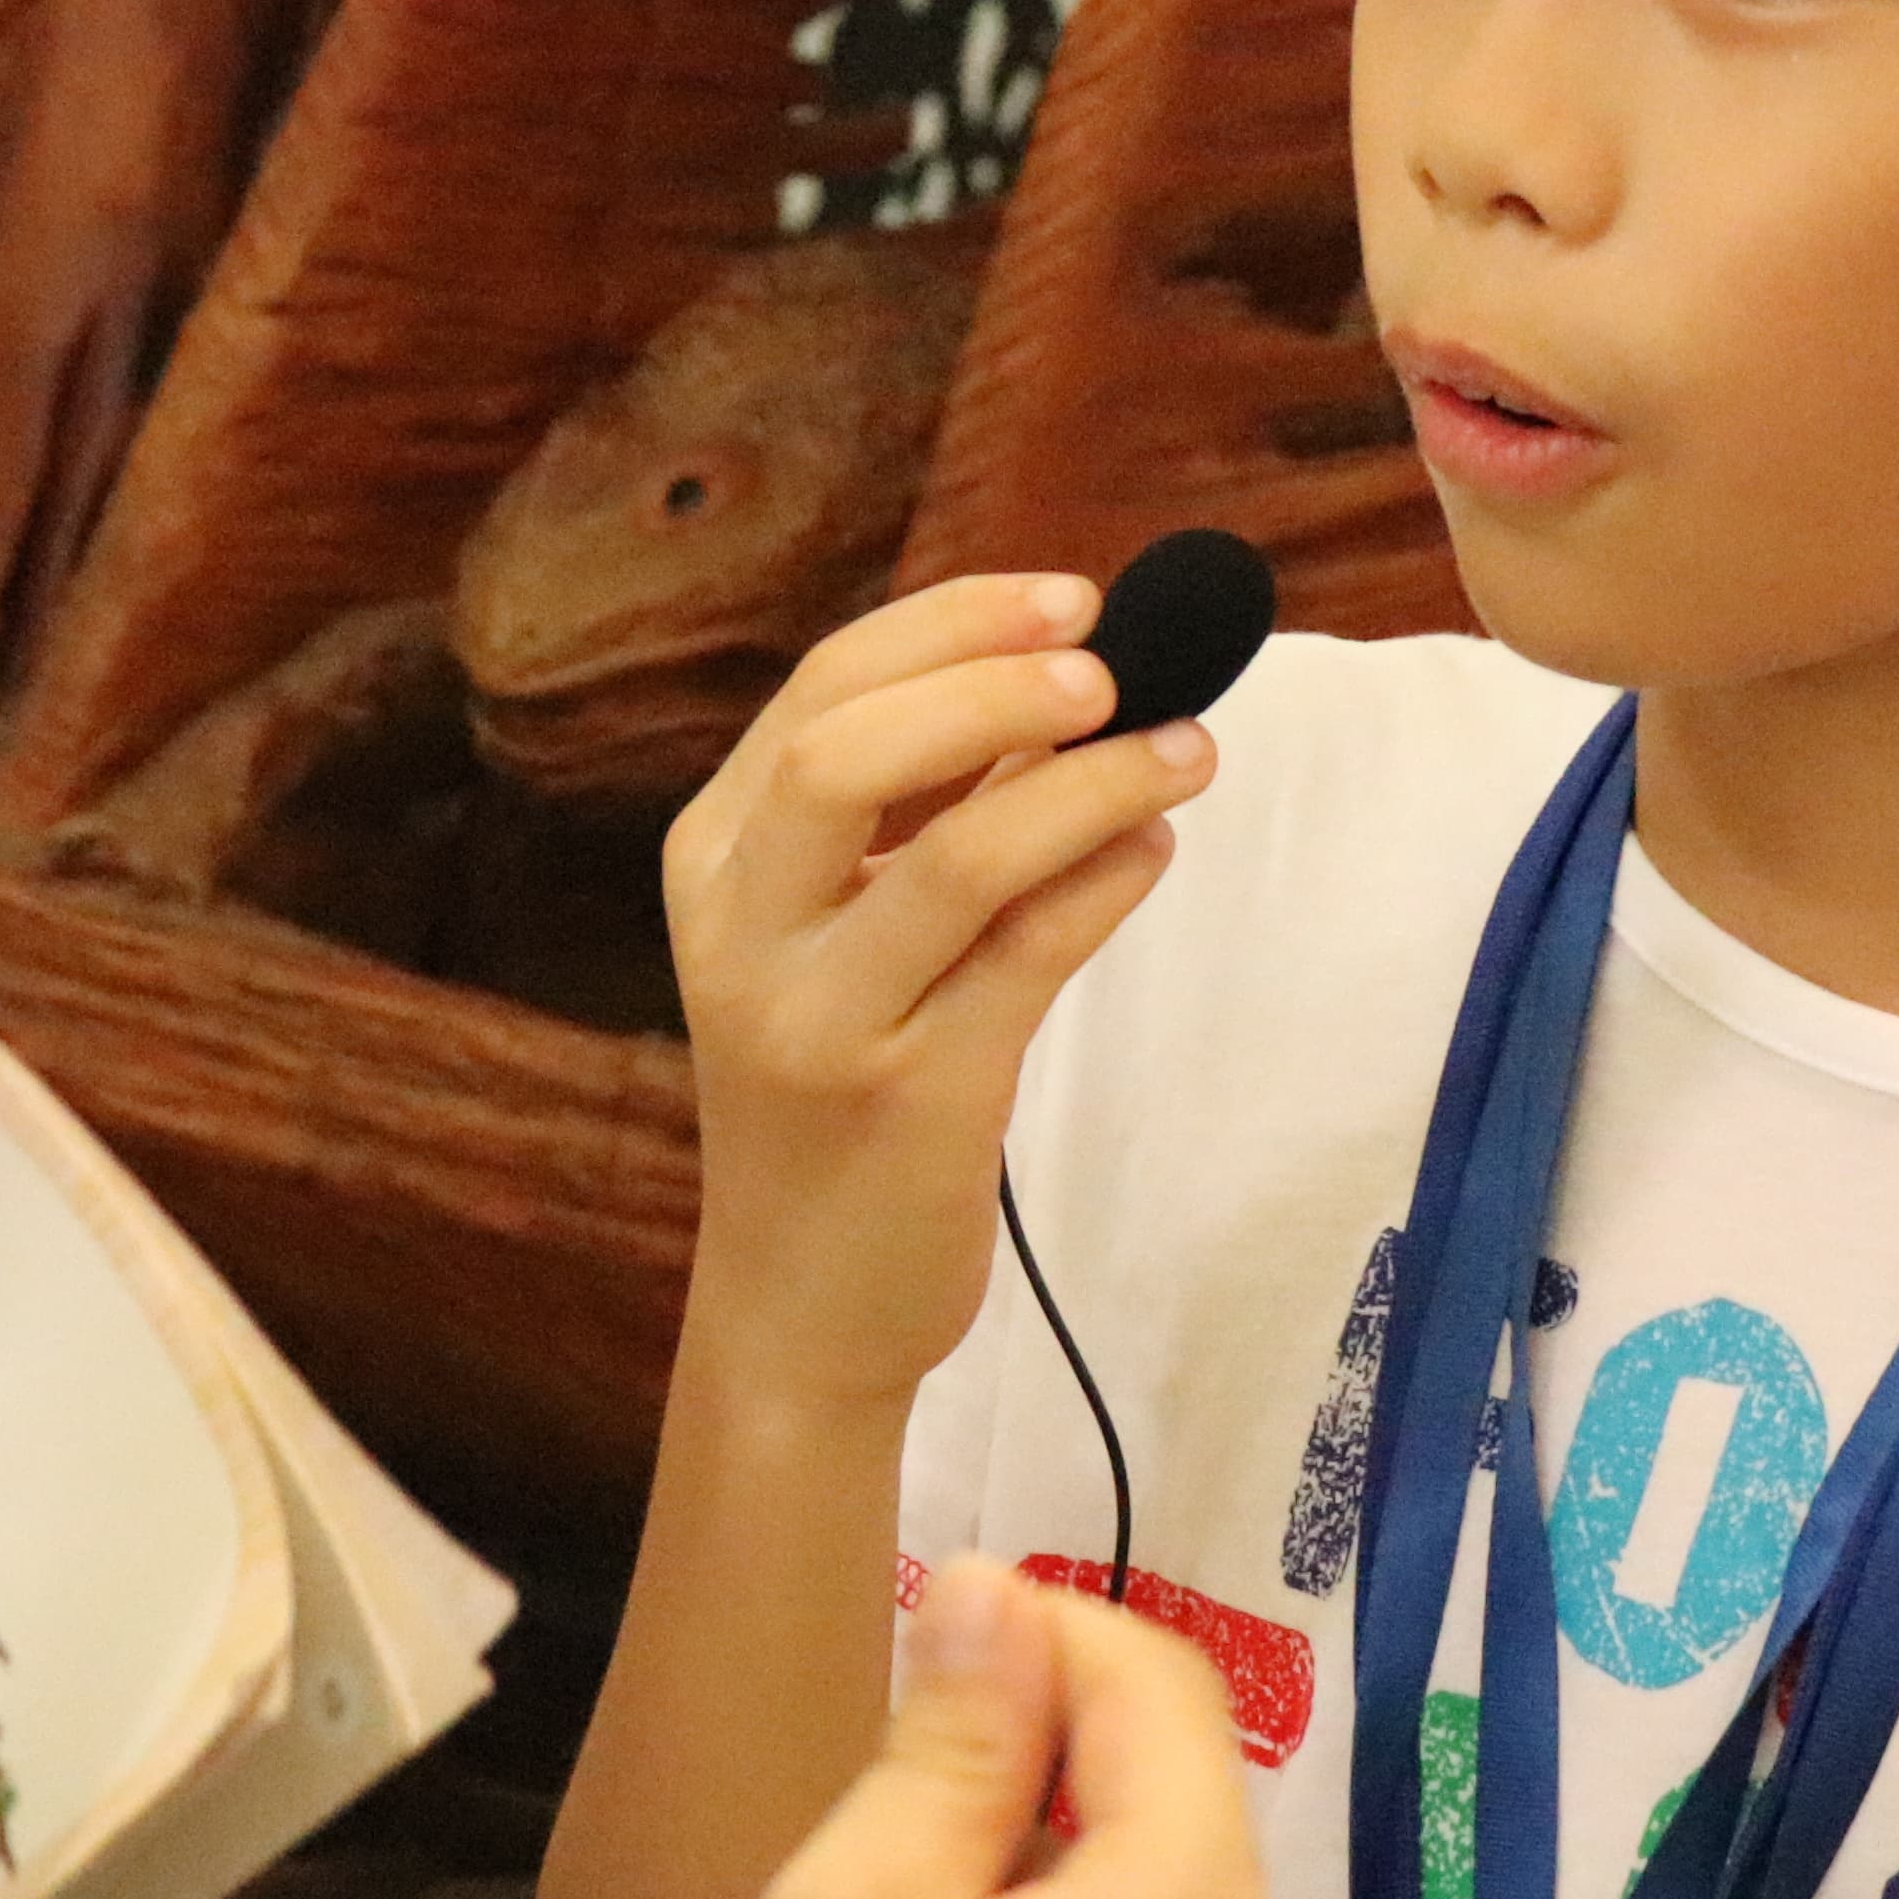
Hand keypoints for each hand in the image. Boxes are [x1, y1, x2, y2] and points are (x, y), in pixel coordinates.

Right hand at [660, 575, 1211, 1415]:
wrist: (799, 1301)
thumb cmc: (835, 1089)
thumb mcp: (834, 934)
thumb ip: (921, 811)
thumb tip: (1073, 678)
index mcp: (711, 862)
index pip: (819, 692)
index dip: (954, 625)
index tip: (1073, 597)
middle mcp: (744, 933)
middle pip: (842, 752)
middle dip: (991, 684)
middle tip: (1113, 664)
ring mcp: (821, 1022)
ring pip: (960, 858)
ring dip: (1089, 783)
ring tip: (1188, 749)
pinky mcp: (915, 1101)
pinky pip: (1030, 958)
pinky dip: (1107, 880)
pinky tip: (1154, 846)